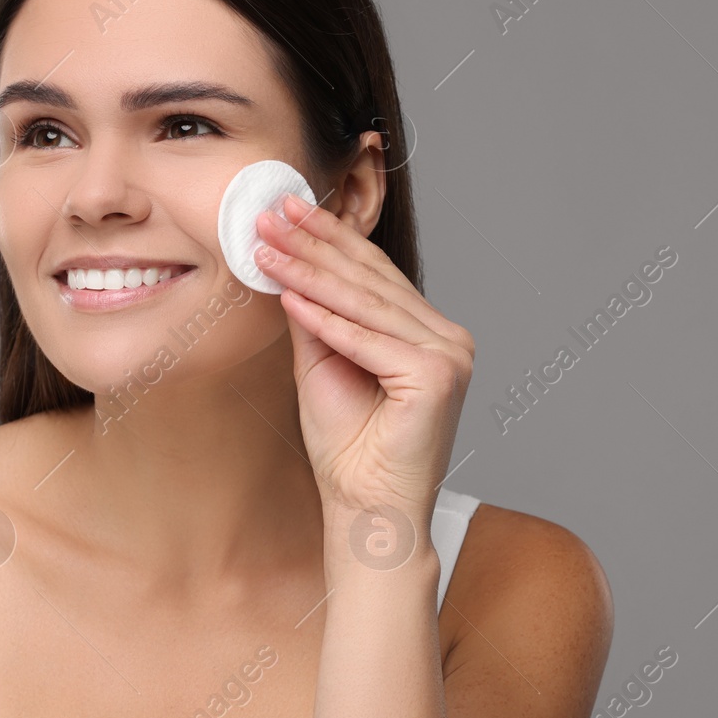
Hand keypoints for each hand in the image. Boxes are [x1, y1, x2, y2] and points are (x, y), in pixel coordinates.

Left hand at [254, 193, 473, 545]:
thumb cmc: (347, 448)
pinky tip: (288, 296)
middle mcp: (448, 338)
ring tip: (267, 247)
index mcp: (429, 332)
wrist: (367, 508)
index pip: (373, 274)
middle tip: (270, 213)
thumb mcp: (322, 364)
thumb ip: (314, 316)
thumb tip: (287, 262)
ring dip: (310, 272)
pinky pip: (367, 341)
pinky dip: (325, 320)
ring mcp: (449, 356)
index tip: (286, 209)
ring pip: (366, 305)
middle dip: (314, 244)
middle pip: (370, 281)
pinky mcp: (437, 378)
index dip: (329, 237)